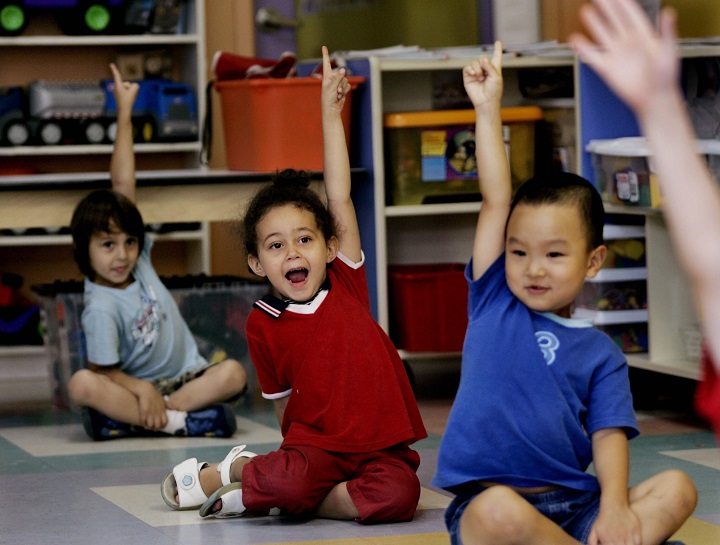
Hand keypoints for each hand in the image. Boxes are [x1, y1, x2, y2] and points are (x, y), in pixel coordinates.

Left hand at [109, 63, 138, 115]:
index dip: (114, 69)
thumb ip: (136, 85)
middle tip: (129, 96)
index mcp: (118, 86)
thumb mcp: (134, 91)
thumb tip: (135, 86)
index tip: (111, 64)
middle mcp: (117, 88)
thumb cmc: (127, 101)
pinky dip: (130, 95)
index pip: (117, 75)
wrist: (124, 111)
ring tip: (129, 99)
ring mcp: (119, 92)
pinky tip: (129, 100)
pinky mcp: (121, 95)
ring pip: (129, 88)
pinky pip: (128, 92)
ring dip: (131, 92)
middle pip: (128, 83)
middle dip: (130, 88)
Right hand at [136, 382, 167, 430]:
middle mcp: (157, 413)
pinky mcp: (143, 412)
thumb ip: (169, 405)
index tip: (160, 426)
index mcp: (162, 410)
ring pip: (150, 425)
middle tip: (153, 427)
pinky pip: (143, 421)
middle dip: (155, 428)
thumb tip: (174, 409)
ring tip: (147, 425)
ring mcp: (150, 413)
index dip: (163, 426)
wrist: (146, 390)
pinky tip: (143, 422)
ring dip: (149, 426)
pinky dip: (143, 423)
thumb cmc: (155, 395)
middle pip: (157, 425)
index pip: (165, 422)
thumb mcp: (163, 400)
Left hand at [321, 46, 350, 114]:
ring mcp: (338, 83)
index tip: (323, 47)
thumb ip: (338, 77)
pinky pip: (348, 86)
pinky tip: (340, 96)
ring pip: (345, 80)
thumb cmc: (328, 98)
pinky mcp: (343, 88)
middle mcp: (332, 78)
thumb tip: (343, 69)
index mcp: (326, 77)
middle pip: (341, 74)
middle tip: (336, 91)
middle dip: (341, 83)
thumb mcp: (332, 87)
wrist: (332, 109)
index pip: (326, 63)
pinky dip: (345, 91)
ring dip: (343, 88)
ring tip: (338, 94)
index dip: (325, 55)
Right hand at [462, 40, 502, 109]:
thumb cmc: (494, 91)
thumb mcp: (496, 76)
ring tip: (480, 78)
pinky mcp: (468, 77)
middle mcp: (485, 69)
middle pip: (482, 57)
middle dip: (484, 63)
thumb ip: (490, 66)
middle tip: (485, 74)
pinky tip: (474, 74)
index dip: (497, 49)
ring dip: (478, 69)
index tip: (498, 42)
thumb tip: (482, 59)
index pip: (496, 56)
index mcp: (494, 68)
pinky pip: (467, 68)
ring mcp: (476, 72)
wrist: (486, 101)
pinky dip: (470, 69)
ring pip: (475, 62)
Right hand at [569, 0, 678, 116]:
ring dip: (594, 24)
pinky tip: (576, 39)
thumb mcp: (670, 50)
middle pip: (614, 21)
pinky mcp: (607, 68)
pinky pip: (592, 56)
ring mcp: (616, 55)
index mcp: (644, 35)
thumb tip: (669, 12)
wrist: (654, 98)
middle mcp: (628, 43)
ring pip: (602, 35)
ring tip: (586, 11)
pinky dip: (583, 48)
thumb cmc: (665, 76)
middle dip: (606, 7)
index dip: (622, 3)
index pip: (631, 15)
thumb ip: (668, 31)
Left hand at [588, 503, 640, 544]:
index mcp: (608, 541)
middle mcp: (618, 540)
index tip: (612, 543)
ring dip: (628, 544)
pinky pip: (639, 543)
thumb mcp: (594, 529)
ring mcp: (628, 535)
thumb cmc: (603, 519)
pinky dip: (636, 543)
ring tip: (625, 541)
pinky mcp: (635, 531)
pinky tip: (632, 540)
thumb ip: (592, 541)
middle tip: (619, 542)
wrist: (613, 504)